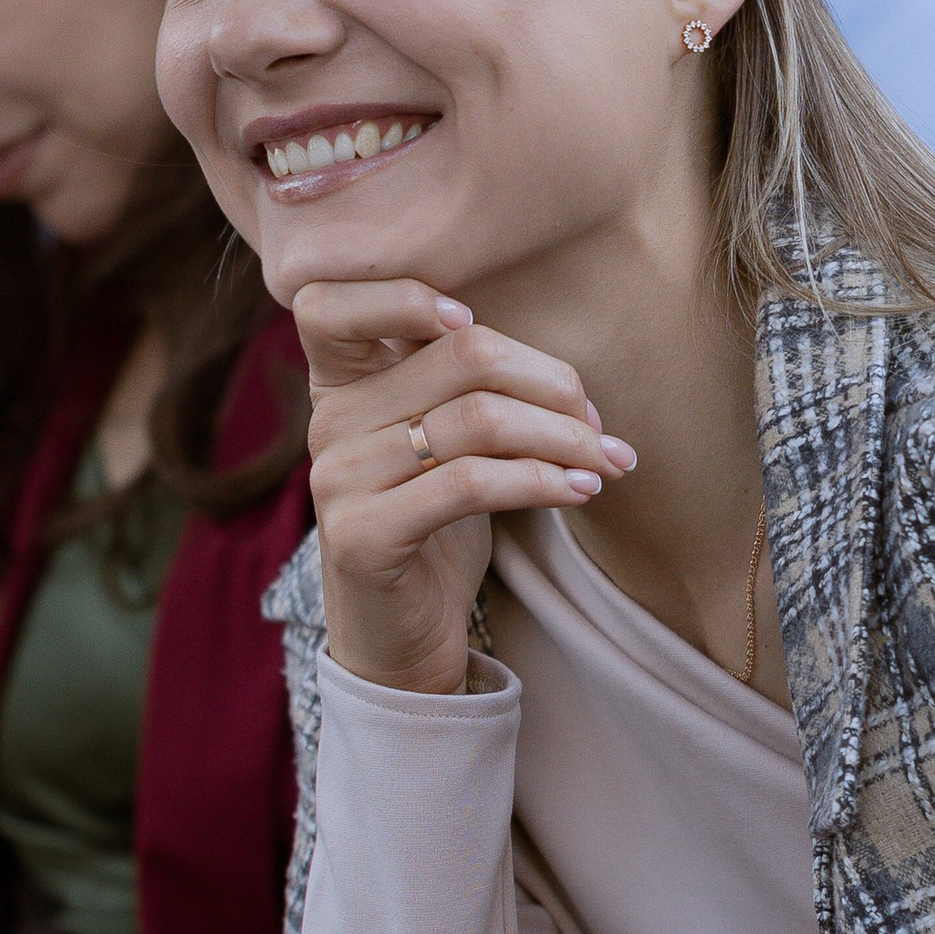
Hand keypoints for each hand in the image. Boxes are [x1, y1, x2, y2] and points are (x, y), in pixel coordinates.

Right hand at [297, 278, 635, 695]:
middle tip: (599, 428)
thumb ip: (470, 391)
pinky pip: (471, 482)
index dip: (405, 296)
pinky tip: (581, 491)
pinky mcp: (364, 535)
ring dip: (564, 438)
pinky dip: (541, 481)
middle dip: (552, 384)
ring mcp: (339, 478)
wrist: (402, 637)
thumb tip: (569, 383)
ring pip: (478, 419)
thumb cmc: (436, 527)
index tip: (473, 323)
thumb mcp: (447, 444)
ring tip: (607, 463)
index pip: (331, 304)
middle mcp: (328, 422)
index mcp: (339, 384)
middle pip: (459, 356)